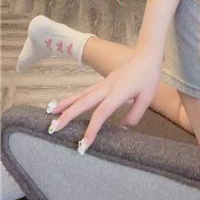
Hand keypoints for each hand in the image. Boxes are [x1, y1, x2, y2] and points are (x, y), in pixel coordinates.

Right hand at [46, 47, 161, 153]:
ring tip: (50, 114)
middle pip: (84, 102)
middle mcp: (107, 87)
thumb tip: (123, 127)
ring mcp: (103, 83)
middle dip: (68, 115)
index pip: (101, 112)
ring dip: (66, 104)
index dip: (91, 129)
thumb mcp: (147, 97)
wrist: (146, 55)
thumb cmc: (149, 76)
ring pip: (81, 95)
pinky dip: (73, 98)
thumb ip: (135, 114)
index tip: (83, 144)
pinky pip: (85, 91)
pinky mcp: (103, 82)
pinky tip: (66, 104)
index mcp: (119, 92)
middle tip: (54, 128)